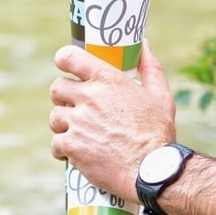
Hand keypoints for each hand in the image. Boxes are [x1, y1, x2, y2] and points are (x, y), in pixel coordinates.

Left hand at [48, 43, 176, 203]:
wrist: (151, 169)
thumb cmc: (158, 132)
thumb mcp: (160, 95)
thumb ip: (150, 67)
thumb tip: (144, 45)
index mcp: (108, 80)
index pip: (70, 57)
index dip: (64, 60)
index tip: (65, 66)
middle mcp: (89, 98)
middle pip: (56, 88)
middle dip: (63, 97)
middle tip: (75, 108)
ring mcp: (77, 122)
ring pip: (54, 117)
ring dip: (63, 125)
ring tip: (79, 134)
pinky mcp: (71, 146)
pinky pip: (55, 144)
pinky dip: (63, 150)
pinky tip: (75, 153)